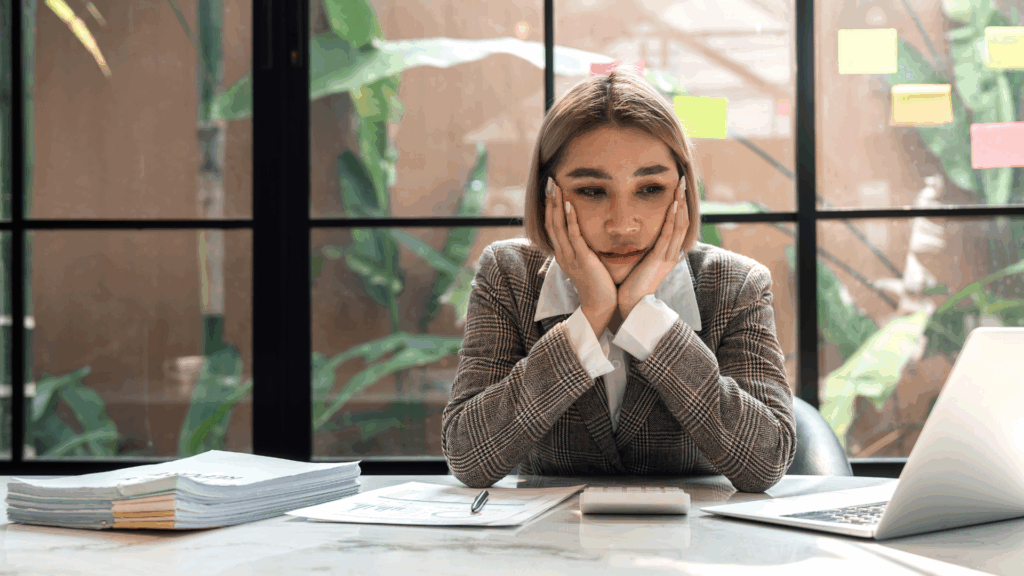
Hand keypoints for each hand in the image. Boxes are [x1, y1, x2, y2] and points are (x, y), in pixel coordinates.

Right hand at [545, 176, 617, 334]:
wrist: (601, 305)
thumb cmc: (598, 283)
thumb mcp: (586, 262)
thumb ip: (583, 248)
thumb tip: (586, 234)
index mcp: (563, 253)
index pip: (552, 225)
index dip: (550, 206)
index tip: (551, 189)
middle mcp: (562, 253)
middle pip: (551, 222)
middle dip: (550, 201)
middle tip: (549, 180)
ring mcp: (570, 256)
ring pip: (558, 226)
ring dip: (557, 205)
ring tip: (556, 187)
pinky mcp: (582, 259)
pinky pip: (574, 236)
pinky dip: (570, 220)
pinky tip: (570, 205)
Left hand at [617, 179, 688, 317]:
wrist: (630, 305)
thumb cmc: (631, 285)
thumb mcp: (641, 262)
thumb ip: (644, 249)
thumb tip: (639, 235)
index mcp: (668, 254)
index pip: (678, 226)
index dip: (680, 207)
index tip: (679, 190)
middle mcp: (671, 254)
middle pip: (683, 222)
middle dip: (684, 201)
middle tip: (685, 181)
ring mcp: (667, 257)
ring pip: (679, 226)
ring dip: (680, 204)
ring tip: (682, 186)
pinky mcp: (659, 260)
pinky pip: (667, 236)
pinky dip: (671, 219)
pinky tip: (673, 205)